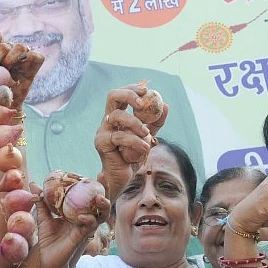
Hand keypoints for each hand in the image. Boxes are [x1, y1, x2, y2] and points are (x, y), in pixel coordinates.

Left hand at [0, 31, 44, 110]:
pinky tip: (20, 71)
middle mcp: (12, 51)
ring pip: (21, 47)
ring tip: (7, 71)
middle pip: (5, 44)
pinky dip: (28, 61)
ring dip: (11, 60)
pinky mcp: (35, 65)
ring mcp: (24, 57)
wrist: (3, 107)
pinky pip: (36, 56)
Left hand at [31, 182, 109, 267]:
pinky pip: (89, 228)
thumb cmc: (49, 241)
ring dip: (102, 205)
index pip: (88, 196)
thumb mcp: (44, 218)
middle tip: (101, 179)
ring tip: (98, 198)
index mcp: (77, 213)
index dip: (92, 185)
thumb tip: (33, 184)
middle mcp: (84, 219)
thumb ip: (41, 202)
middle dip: (103, 191)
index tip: (91, 174)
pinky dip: (88, 220)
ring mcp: (84, 228)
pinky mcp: (81, 238)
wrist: (48, 261)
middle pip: (99, 204)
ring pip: (100, 215)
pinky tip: (82, 216)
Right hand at [95, 84, 168, 202]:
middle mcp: (108, 120)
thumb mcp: (147, 137)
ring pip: (118, 116)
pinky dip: (135, 141)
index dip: (133, 88)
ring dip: (136, 123)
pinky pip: (120, 137)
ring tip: (147, 134)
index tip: (146, 89)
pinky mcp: (102, 143)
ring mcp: (103, 131)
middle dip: (129, 95)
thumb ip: (155, 123)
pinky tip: (144, 148)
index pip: (121, 94)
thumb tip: (166, 106)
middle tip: (142, 104)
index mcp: (117, 115)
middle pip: (112, 96)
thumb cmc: (133, 157)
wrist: (123, 178)